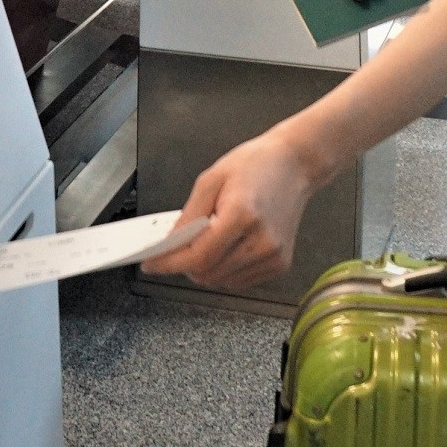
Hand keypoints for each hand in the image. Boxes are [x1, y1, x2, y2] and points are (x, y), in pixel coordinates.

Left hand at [140, 129, 323, 289]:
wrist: (295, 166)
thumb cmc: (256, 165)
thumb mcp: (212, 179)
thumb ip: (188, 215)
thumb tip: (169, 243)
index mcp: (243, 216)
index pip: (198, 256)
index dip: (169, 263)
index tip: (151, 264)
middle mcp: (262, 241)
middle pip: (208, 274)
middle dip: (184, 265)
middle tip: (176, 248)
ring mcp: (274, 256)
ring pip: (222, 281)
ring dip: (205, 269)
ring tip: (207, 240)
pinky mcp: (280, 264)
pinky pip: (239, 281)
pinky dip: (224, 270)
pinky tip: (226, 247)